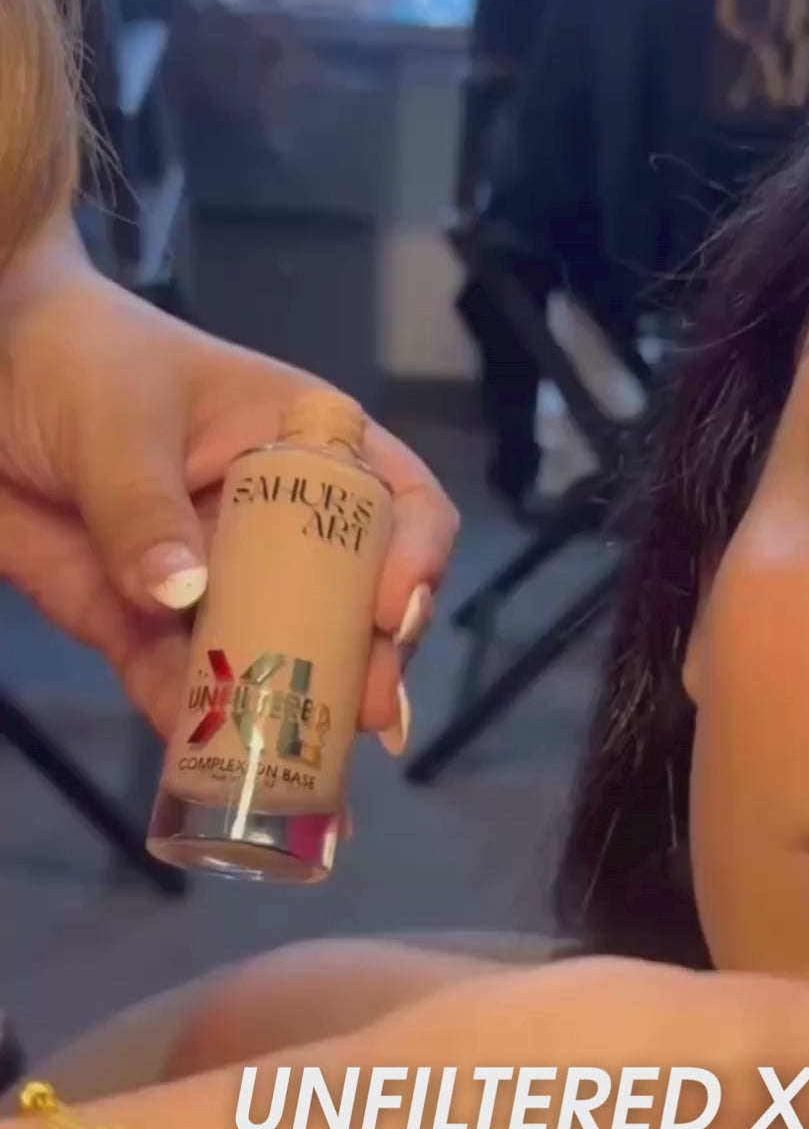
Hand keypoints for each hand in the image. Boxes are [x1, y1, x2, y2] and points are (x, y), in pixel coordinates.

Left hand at [0, 230, 457, 740]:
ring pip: (276, 657)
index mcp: (303, 446)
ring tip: (309, 769)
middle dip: (367, 657)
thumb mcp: (119, 418)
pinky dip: (197, 728)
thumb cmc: (72, 358)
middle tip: (367, 710)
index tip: (396, 609)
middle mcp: (277, 524)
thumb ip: (145, 505)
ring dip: (296, 712)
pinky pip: (181, 684)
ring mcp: (215, 581)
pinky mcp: (147, 625)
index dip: (415, 556)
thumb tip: (182, 595)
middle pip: (351, 599)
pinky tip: (211, 767)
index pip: (397, 500)